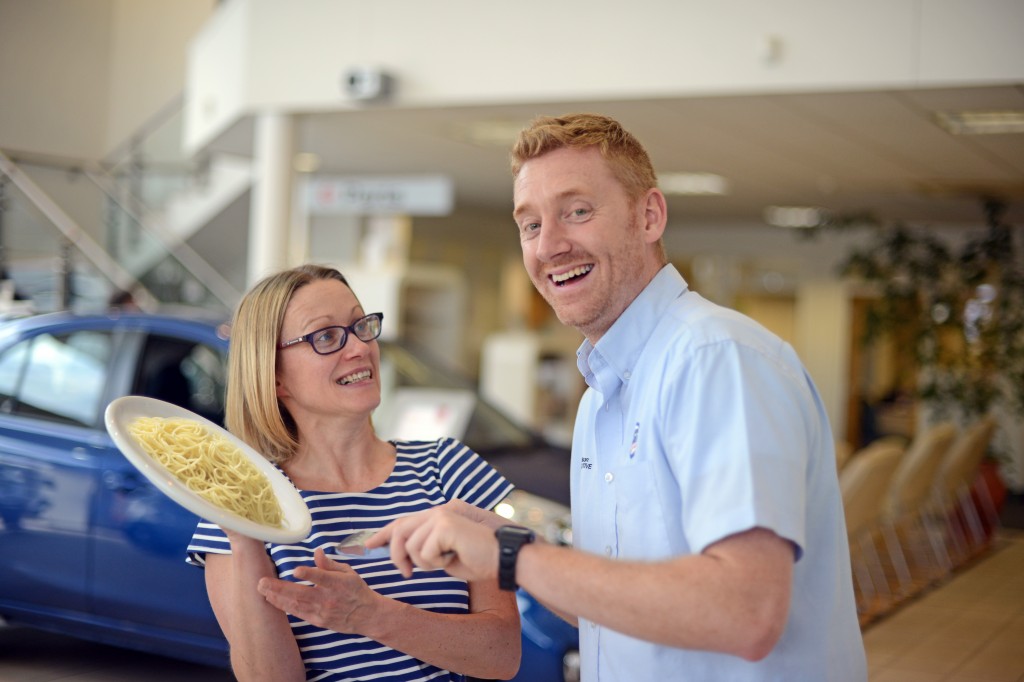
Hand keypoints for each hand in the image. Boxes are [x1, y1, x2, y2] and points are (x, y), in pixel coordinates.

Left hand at [257, 548, 381, 632]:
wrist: (366, 615)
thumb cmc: (356, 590)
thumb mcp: (348, 572)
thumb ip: (329, 564)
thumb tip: (316, 551)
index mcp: (338, 583)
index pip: (322, 577)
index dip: (309, 574)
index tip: (296, 570)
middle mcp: (329, 598)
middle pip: (302, 594)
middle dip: (280, 588)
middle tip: (262, 582)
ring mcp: (322, 612)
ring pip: (296, 605)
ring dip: (277, 597)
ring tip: (262, 590)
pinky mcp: (318, 621)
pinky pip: (298, 613)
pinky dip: (284, 606)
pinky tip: (272, 600)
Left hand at [369, 502, 499, 580]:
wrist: (508, 557)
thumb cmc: (482, 560)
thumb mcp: (447, 556)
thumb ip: (426, 549)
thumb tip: (404, 556)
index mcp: (439, 515)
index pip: (403, 521)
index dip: (383, 533)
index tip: (369, 544)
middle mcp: (438, 510)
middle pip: (399, 530)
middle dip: (395, 555)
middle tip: (406, 573)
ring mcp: (441, 515)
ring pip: (410, 544)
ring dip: (424, 562)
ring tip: (445, 562)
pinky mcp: (445, 524)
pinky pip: (424, 551)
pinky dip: (436, 562)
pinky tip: (454, 558)